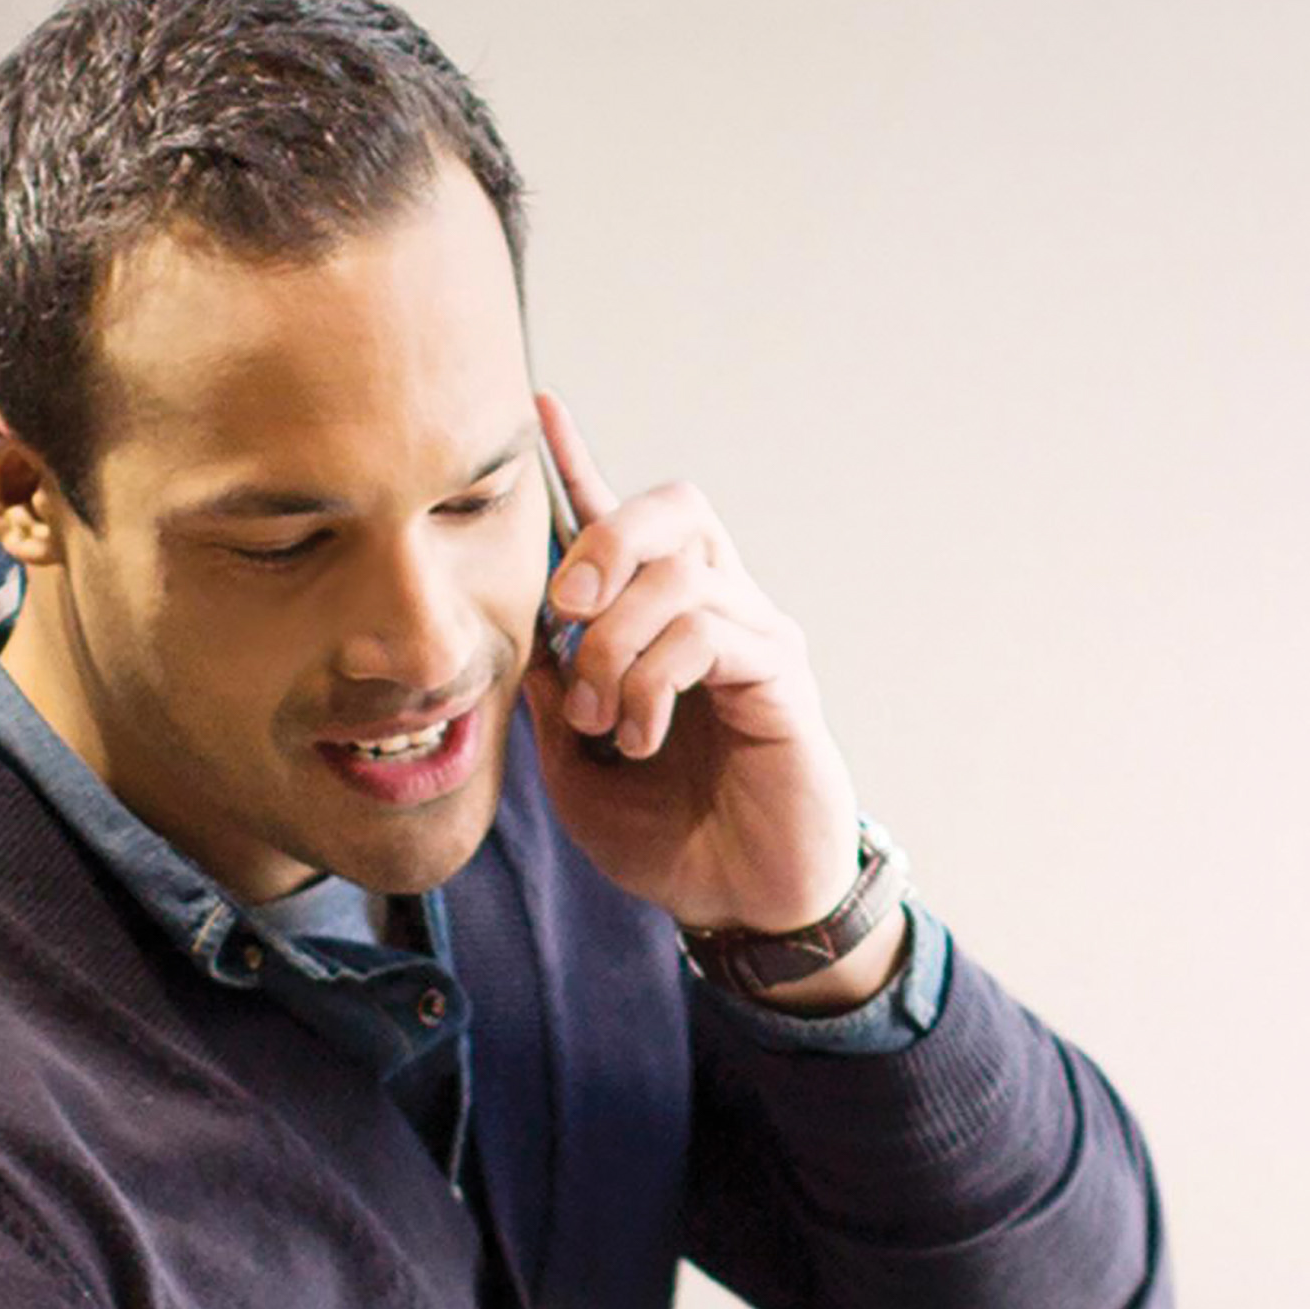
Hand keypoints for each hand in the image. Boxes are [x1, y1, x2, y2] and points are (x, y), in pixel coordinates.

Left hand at [525, 390, 869, 954]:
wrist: (741, 903)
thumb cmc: (668, 836)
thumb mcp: (575, 766)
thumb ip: (551, 694)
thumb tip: (526, 631)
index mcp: (663, 623)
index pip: (623, 522)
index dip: (580, 463)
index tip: (538, 406)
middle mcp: (719, 610)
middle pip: (671, 509)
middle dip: (602, 540)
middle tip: (564, 606)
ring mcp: (757, 636)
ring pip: (677, 576)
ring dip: (613, 644)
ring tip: (600, 717)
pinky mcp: (783, 674)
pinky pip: (706, 634)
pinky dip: (652, 681)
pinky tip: (639, 736)